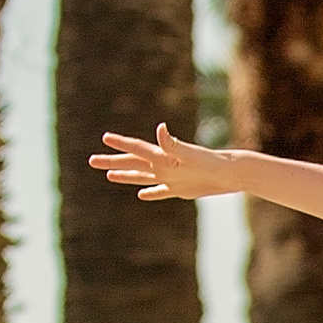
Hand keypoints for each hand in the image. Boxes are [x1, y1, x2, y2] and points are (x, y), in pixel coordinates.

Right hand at [92, 122, 235, 200]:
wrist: (230, 174)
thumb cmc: (211, 162)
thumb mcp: (190, 153)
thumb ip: (172, 143)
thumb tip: (160, 128)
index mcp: (163, 156)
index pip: (137, 149)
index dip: (121, 144)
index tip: (104, 138)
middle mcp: (164, 165)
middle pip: (132, 163)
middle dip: (112, 161)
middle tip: (92, 160)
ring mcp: (171, 178)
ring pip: (142, 176)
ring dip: (125, 175)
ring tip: (109, 176)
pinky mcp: (180, 189)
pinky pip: (160, 192)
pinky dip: (150, 193)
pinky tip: (141, 194)